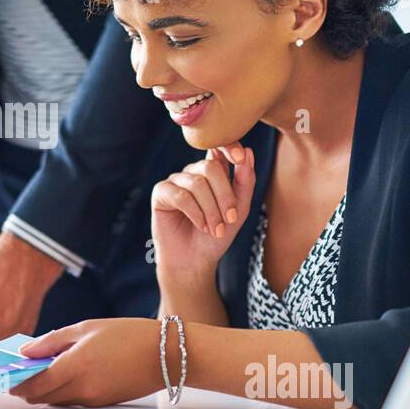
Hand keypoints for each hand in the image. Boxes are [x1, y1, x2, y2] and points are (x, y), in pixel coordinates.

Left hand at [11, 318, 165, 405]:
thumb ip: (53, 341)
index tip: (8, 377)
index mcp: (75, 366)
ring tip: (47, 370)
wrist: (165, 355)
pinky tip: (70, 375)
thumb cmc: (128, 335)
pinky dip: (65, 392)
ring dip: (47, 390)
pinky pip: (74, 401)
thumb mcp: (87, 328)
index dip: (17, 384)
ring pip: (57, 401)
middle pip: (42, 398)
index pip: (34, 385)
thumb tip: (27, 351)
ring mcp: (93, 400)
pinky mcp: (103, 404)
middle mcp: (82, 389)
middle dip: (29, 388)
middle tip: (23, 373)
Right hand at [151, 143, 254, 280]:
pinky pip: (181, 195)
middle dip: (224, 195)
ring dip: (211, 210)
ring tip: (215, 229)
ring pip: (197, 183)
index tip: (241, 158)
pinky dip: (195, 213)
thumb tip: (248, 152)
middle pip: (210, 167)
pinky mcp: (161, 192)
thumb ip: (245, 182)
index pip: (219, 148)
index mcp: (212, 172)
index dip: (229, 147)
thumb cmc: (217, 236)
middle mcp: (192, 172)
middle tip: (230, 219)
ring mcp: (175, 181)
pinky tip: (201, 226)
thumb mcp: (239, 210)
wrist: (195, 261)